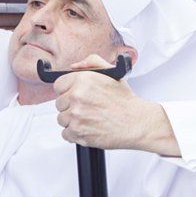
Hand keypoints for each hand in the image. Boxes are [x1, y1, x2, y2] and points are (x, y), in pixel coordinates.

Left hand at [53, 55, 179, 155]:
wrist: (137, 123)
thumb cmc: (125, 101)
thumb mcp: (112, 73)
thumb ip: (91, 62)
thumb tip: (74, 66)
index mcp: (82, 80)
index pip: (58, 85)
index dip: (67, 90)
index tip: (74, 95)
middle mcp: (77, 97)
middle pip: (59, 103)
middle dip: (70, 106)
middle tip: (86, 108)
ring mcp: (76, 116)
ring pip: (61, 119)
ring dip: (72, 120)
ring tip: (89, 118)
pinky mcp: (78, 133)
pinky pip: (66, 134)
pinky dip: (75, 134)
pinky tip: (88, 128)